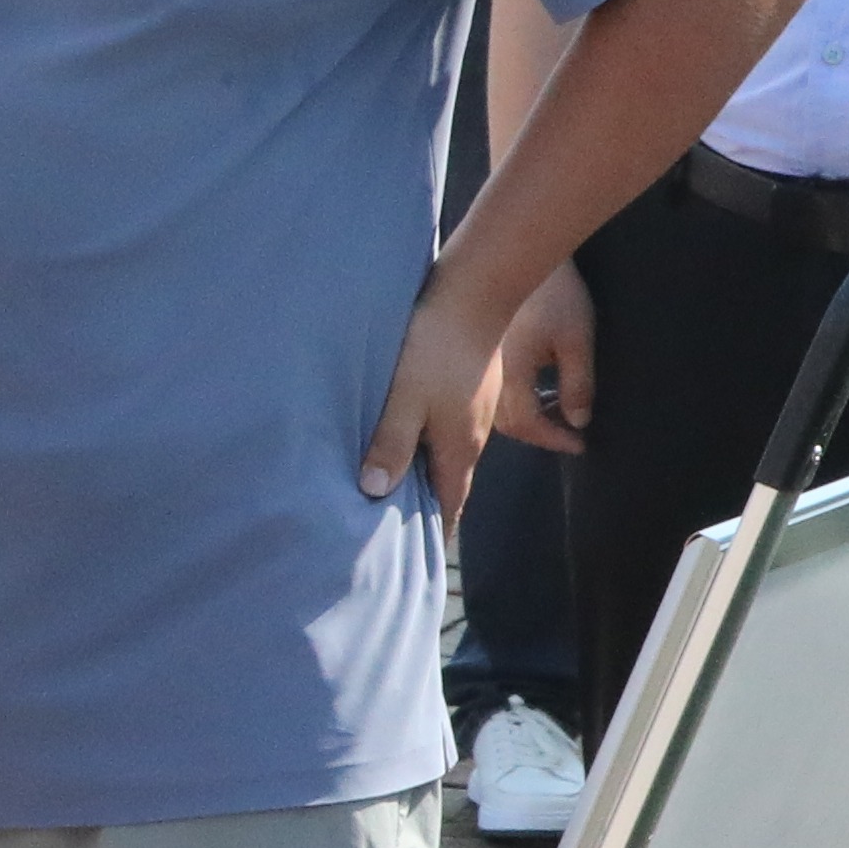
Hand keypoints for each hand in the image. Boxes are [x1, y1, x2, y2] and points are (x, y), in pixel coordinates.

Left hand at [362, 285, 508, 506]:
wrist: (473, 296)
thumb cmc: (434, 350)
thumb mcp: (404, 400)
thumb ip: (390, 444)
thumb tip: (374, 491)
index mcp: (460, 446)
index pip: (451, 501)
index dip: (436, 527)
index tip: (418, 551)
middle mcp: (473, 434)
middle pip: (449, 480)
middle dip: (426, 504)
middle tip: (395, 526)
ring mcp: (473, 410)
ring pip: (448, 452)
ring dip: (424, 470)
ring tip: (394, 485)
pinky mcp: (468, 387)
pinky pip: (446, 427)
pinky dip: (426, 441)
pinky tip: (405, 434)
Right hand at [491, 266, 597, 454]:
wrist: (521, 252)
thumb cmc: (557, 294)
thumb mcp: (578, 339)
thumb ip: (578, 385)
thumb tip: (578, 421)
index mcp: (512, 371)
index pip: (526, 423)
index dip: (553, 439)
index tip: (579, 443)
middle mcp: (489, 372)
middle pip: (504, 422)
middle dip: (536, 432)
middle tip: (565, 431)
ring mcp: (483, 361)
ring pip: (494, 406)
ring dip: (524, 416)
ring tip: (552, 409)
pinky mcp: (482, 349)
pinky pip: (492, 387)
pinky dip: (513, 397)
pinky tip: (533, 386)